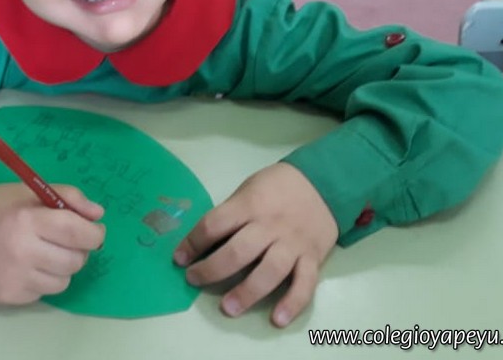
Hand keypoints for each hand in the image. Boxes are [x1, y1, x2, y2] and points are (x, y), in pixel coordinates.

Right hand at [0, 182, 104, 304]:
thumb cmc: (1, 205)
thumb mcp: (34, 191)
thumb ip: (70, 197)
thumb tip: (98, 216)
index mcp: (28, 219)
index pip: (77, 233)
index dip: (94, 234)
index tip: (94, 231)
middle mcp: (22, 251)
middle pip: (75, 261)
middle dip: (79, 251)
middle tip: (65, 241)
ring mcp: (14, 277)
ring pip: (63, 282)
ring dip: (61, 268)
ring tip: (44, 252)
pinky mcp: (8, 296)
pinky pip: (43, 293)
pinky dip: (42, 280)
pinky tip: (26, 265)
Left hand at [173, 162, 337, 326]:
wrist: (322, 184)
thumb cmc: (276, 187)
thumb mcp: (248, 190)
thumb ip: (231, 214)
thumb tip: (204, 243)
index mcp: (249, 205)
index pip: (215, 225)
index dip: (193, 243)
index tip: (179, 258)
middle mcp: (270, 226)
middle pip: (238, 252)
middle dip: (212, 269)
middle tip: (194, 280)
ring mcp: (292, 244)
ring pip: (269, 271)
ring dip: (247, 292)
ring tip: (228, 308)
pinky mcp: (312, 258)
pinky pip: (304, 284)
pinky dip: (292, 303)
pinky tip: (277, 319)